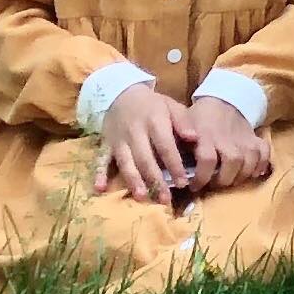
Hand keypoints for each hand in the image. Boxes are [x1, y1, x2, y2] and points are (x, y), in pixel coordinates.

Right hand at [96, 84, 194, 205]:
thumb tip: (195, 138)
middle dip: (156, 180)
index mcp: (154, 122)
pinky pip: (101, 160)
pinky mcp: (106, 145)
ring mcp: (118, 140)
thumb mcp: (171, 106)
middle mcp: (135, 133)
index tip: (184, 182)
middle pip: (145, 159)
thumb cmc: (152, 105)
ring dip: (133, 181)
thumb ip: (183, 122)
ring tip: (142, 197)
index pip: (165, 146)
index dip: (174, 165)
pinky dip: (99, 174)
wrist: (121, 93)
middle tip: (166, 199)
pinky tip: (99, 188)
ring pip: (126, 163)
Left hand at [185, 92, 272, 192]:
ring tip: (231, 180)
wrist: (223, 101)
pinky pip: (265, 153)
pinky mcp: (255, 138)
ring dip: (241, 176)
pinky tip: (253, 173)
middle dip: (223, 180)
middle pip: (232, 163)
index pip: (207, 160)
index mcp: (206, 136)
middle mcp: (226, 138)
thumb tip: (169, 168)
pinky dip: (261, 165)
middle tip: (214, 185)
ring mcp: (244, 138)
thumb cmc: (199, 119)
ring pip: (249, 162)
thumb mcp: (183, 128)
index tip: (194, 186)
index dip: (202, 177)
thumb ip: (178, 144)